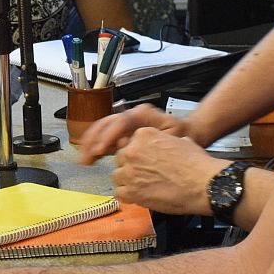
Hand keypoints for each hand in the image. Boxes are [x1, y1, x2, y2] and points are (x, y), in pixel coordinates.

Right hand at [76, 103, 191, 164]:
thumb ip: (151, 141)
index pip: (121, 121)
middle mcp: (132, 115)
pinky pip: (105, 135)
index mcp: (144, 114)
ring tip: (84, 160)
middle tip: (86, 158)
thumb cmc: (184, 136)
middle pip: (106, 123)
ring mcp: (126, 123)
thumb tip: (127, 146)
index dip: (109, 135)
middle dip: (94, 140)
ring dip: (91, 144)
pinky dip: (95, 146)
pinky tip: (89, 157)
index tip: (101, 150)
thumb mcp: (174, 138)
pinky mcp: (123, 132)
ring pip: (102, 128)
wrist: (189, 134)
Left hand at [111, 127, 226, 215]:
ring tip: (142, 186)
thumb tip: (165, 144)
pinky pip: (119, 193)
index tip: (144, 160)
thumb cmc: (197, 165)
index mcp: (144, 136)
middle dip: (130, 166)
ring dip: (127, 181)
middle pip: (120, 158)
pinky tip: (139, 196)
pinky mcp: (131, 191)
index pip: (129, 143)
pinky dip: (127, 196)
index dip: (137, 154)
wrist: (203, 184)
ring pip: (117, 175)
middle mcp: (133, 151)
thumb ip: (164, 141)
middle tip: (144, 174)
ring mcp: (130, 172)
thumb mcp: (181, 141)